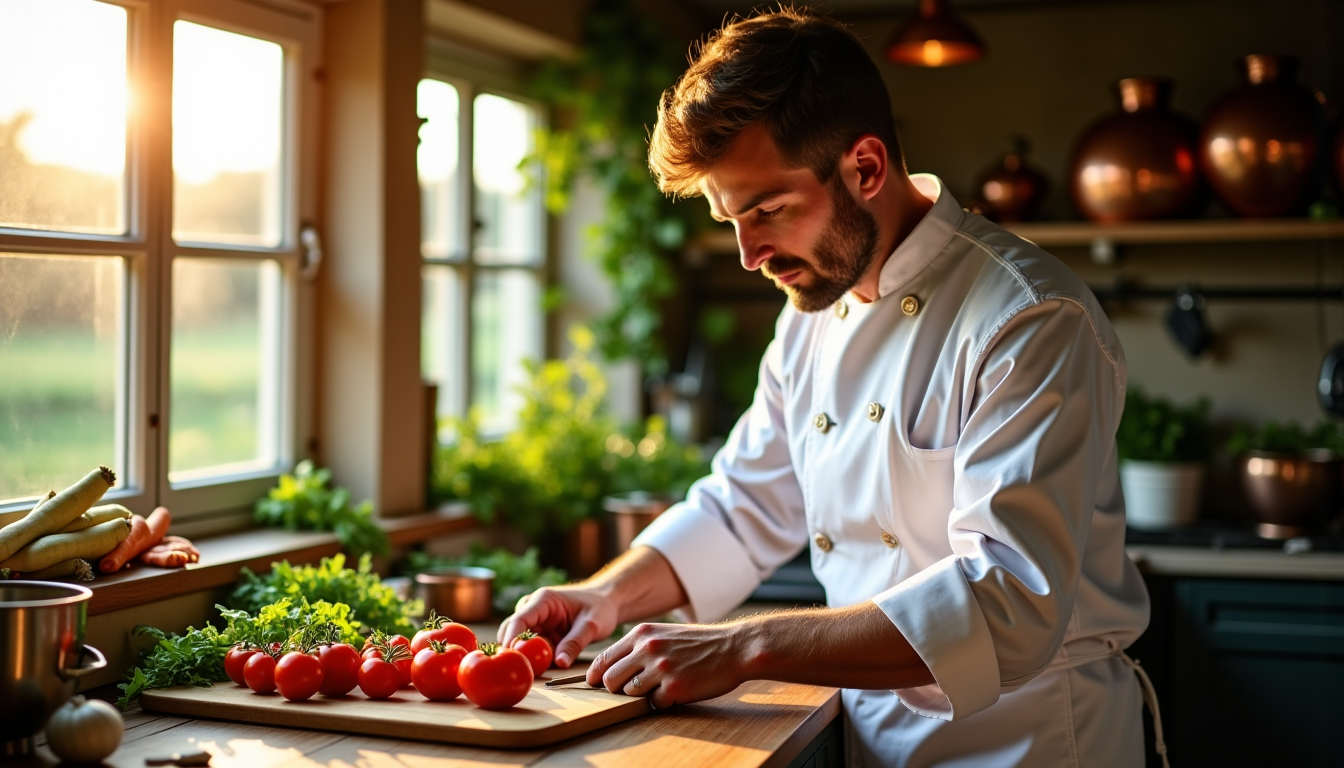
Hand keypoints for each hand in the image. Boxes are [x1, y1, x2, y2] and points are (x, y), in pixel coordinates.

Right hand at [498, 584, 619, 667]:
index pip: (520, 619)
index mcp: (543, 600)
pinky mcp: (540, 634)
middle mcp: (533, 609)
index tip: (510, 659)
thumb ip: (574, 643)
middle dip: (512, 650)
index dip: (512, 639)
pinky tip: (539, 667)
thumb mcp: (591, 625)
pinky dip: (532, 658)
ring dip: (523, 655)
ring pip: (517, 640)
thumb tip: (560, 663)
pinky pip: (530, 648)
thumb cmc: (600, 608)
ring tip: (532, 669)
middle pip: (511, 630)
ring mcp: (535, 622)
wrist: (606, 603)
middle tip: (517, 669)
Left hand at [585, 622, 745, 708]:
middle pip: (610, 679)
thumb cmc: (699, 643)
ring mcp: (660, 668)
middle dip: (618, 688)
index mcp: (642, 633)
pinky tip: (679, 689)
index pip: (603, 659)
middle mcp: (647, 649)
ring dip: (642, 695)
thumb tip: (612, 666)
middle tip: (633, 688)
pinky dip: (664, 701)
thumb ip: (639, 646)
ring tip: (661, 686)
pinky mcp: (674, 688)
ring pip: (629, 693)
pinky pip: (655, 704)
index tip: (596, 684)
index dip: (596, 675)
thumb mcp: (664, 633)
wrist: (734, 647)